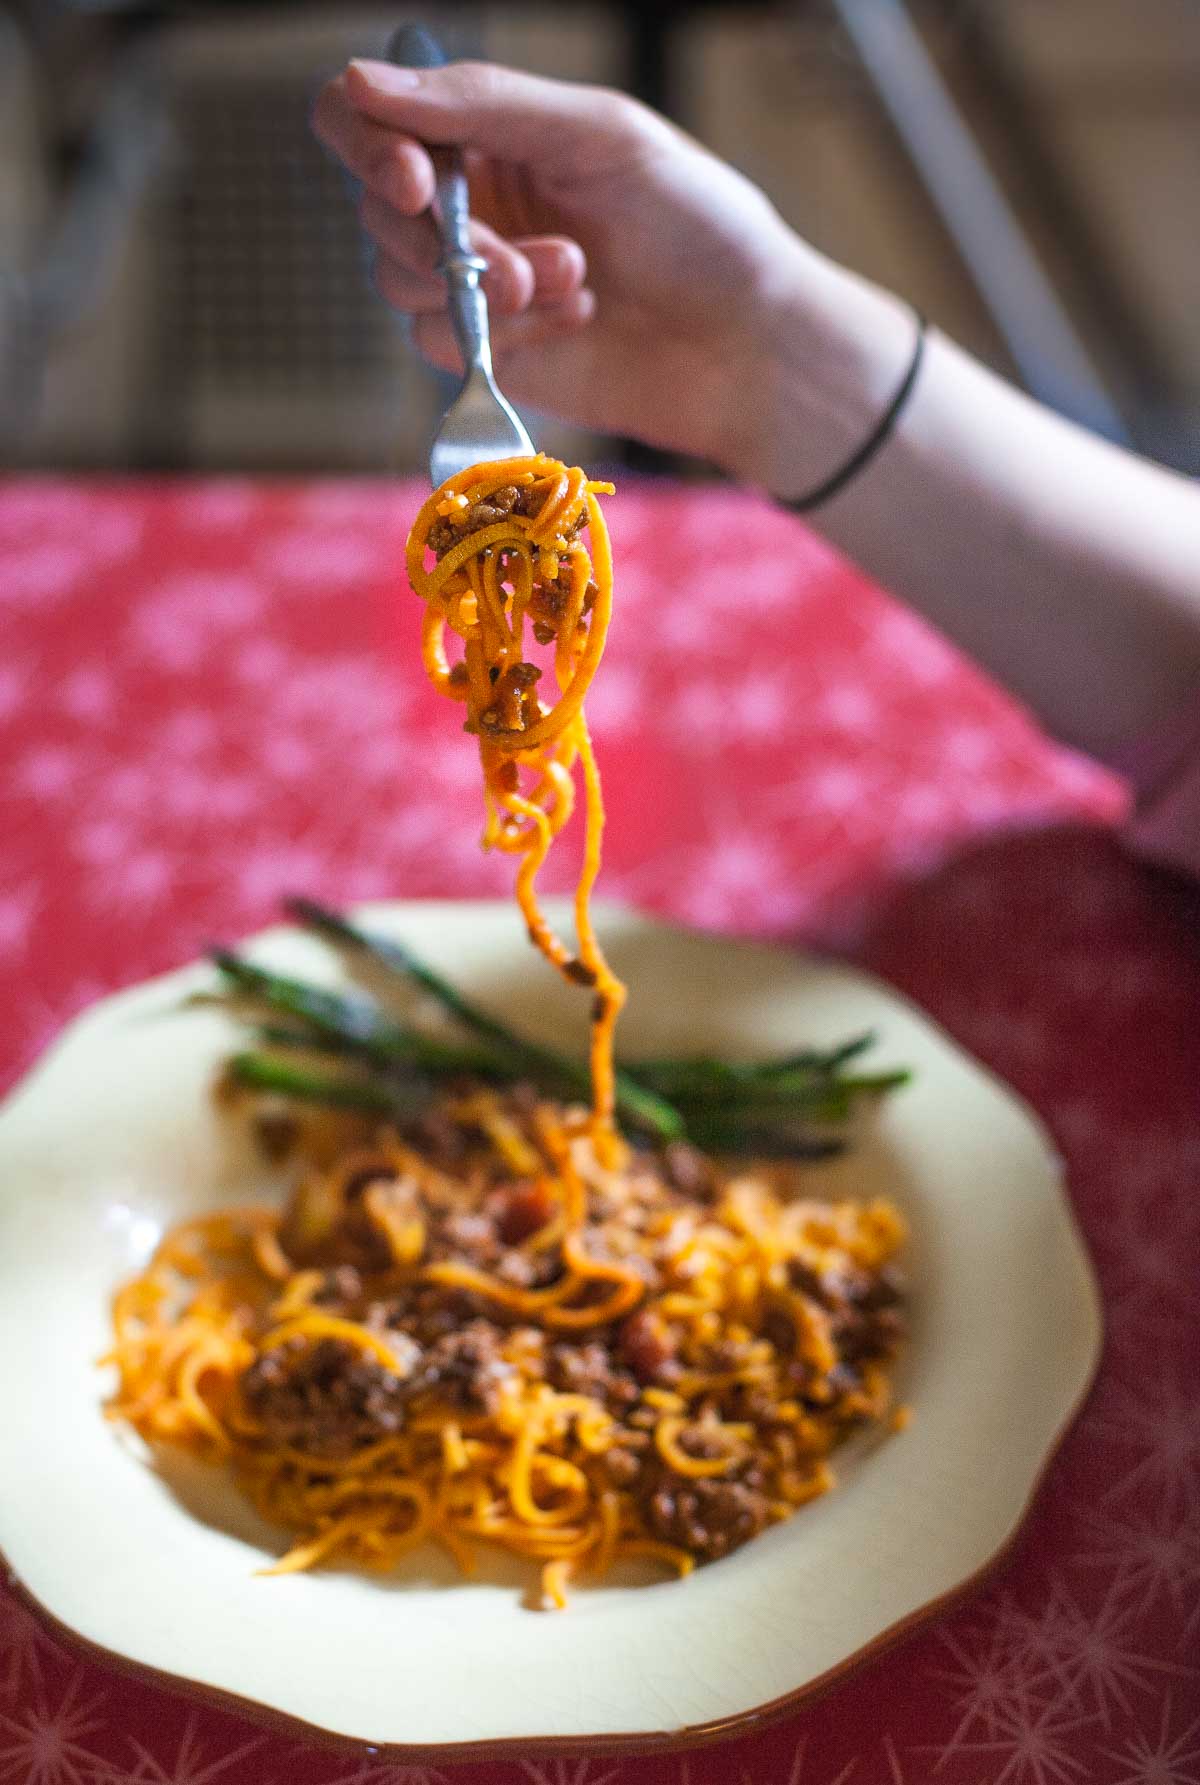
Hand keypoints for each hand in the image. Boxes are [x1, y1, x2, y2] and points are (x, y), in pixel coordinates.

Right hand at [312, 58, 824, 474]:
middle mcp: (471, 201)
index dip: (367, 144)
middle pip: (376, 207)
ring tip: (576, 280)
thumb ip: (483, 103)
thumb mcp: (599, 134)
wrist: (745, 342)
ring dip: (484, 286)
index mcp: (490, 129)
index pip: (368, 116)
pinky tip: (576, 321)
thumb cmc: (697, 225)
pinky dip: (504, 333)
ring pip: (399, 278)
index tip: (415, 181)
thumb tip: (362, 82)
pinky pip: (437, 340)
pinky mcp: (486, 353)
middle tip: (518, 265)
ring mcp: (473, 281)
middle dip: (444, 237)